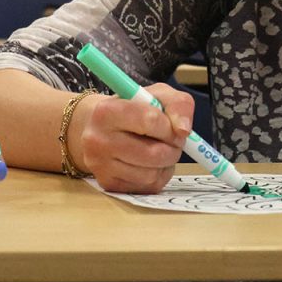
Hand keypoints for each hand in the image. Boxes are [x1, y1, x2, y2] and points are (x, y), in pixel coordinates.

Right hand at [73, 84, 193, 193]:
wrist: (100, 127)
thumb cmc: (133, 108)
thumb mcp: (157, 95)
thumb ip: (177, 104)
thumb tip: (183, 130)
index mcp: (106, 111)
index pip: (150, 120)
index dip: (170, 126)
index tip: (173, 127)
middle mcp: (98, 140)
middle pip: (154, 153)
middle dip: (173, 148)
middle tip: (173, 141)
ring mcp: (100, 165)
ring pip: (152, 174)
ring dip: (166, 163)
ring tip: (160, 149)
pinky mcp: (108, 184)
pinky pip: (148, 186)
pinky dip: (159, 175)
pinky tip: (152, 163)